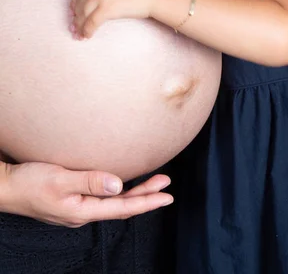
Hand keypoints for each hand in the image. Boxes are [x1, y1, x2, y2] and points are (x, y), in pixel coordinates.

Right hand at [0, 161, 172, 227]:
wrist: (5, 187)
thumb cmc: (29, 183)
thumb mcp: (60, 179)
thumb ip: (90, 180)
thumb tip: (118, 185)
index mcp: (82, 211)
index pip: (123, 207)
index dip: (147, 201)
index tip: (167, 195)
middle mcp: (82, 212)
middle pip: (121, 206)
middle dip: (146, 195)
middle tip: (166, 183)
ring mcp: (77, 208)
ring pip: (113, 203)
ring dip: (134, 193)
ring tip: (152, 183)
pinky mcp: (71, 200)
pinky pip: (101, 199)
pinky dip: (117, 192)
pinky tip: (121, 184)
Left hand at [71, 0, 155, 38]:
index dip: (75, 0)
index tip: (75, 8)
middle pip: (79, 1)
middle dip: (76, 15)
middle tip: (75, 24)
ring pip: (83, 13)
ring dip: (79, 25)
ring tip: (80, 32)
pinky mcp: (107, 9)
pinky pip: (91, 22)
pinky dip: (87, 31)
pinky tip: (87, 36)